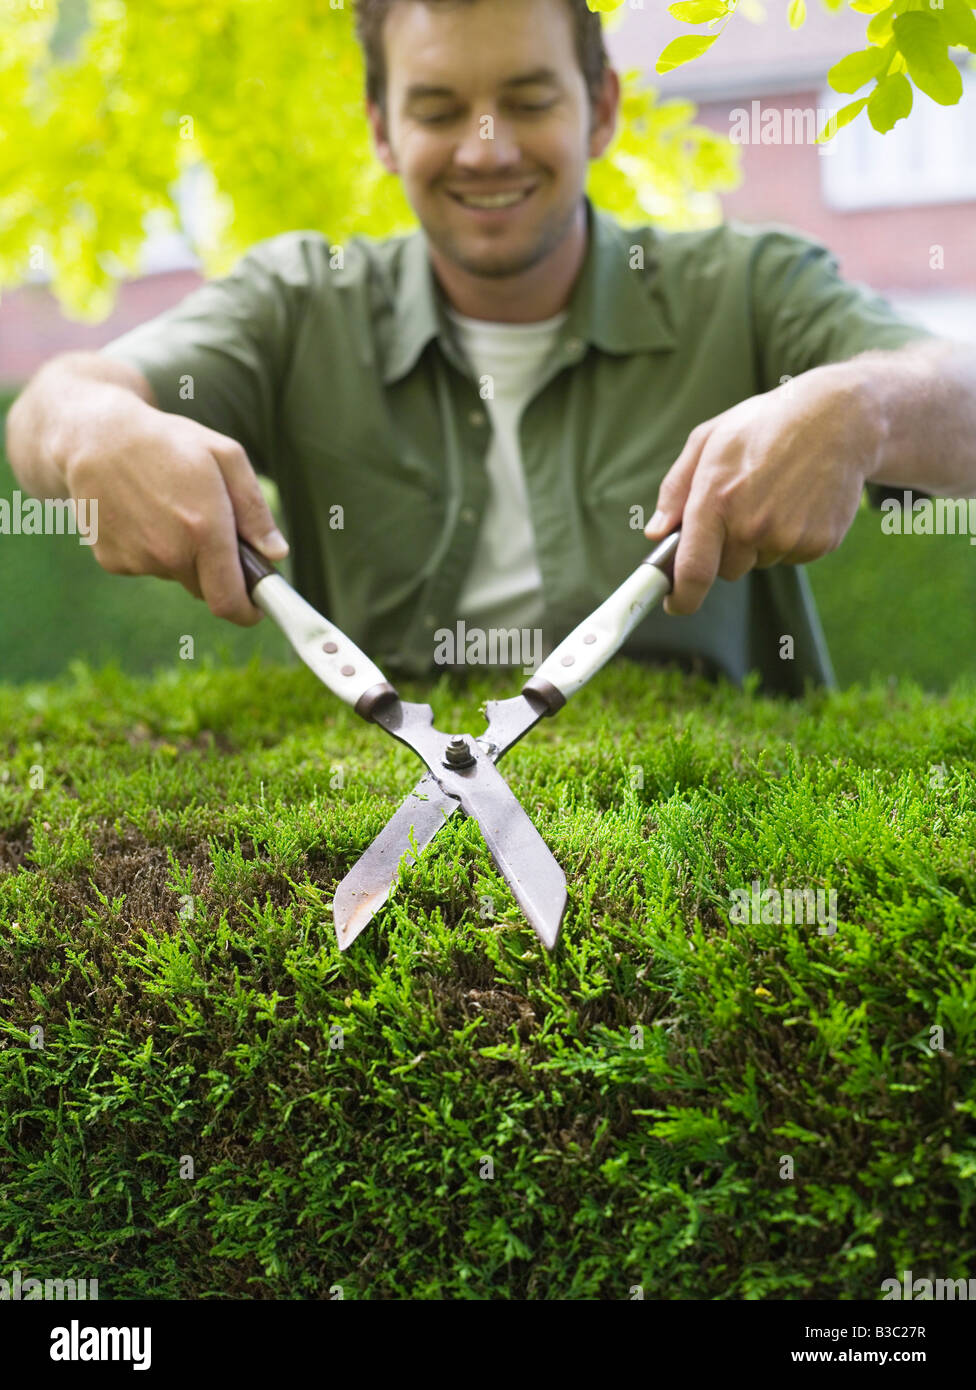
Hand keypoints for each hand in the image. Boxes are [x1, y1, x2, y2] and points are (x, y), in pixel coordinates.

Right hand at [64, 395, 288, 624]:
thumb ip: (255, 510)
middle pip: (206, 589)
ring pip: (176, 575)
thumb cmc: (169, 442)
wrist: (94, 436)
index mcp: (204, 530)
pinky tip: (141, 513)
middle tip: (210, 530)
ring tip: (168, 508)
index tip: (256, 608)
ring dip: (182, 554)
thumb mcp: (225, 457)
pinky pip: (146, 566)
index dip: (248, 611)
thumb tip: (276, 553)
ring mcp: (137, 559)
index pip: (229, 602)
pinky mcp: (112, 561)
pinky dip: (150, 549)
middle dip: (217, 570)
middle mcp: (169, 552)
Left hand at [644, 365, 881, 614]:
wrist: (839, 418)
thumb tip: (656, 534)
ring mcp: (789, 537)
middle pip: (727, 568)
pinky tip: (798, 501)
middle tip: (743, 504)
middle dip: (727, 548)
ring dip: (760, 541)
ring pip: (760, 562)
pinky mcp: (819, 543)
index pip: (693, 571)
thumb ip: (675, 489)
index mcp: (716, 500)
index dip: (681, 597)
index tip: (674, 603)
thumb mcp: (708, 440)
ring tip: (775, 494)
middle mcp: (752, 526)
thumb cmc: (764, 425)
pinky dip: (790, 538)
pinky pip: (791, 556)